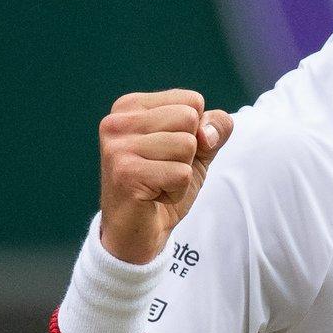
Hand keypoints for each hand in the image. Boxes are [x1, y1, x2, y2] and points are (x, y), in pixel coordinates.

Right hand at [97, 90, 233, 264]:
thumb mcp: (198, 149)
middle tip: (163, 170)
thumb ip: (214, 128)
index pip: (192, 101)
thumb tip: (207, 133)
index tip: (168, 153)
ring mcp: (118, 147)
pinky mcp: (125, 173)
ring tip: (158, 183)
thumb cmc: (164, 184)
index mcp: (131, 106)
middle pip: (189, 119)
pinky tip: (154, 196)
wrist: (139, 231)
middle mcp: (118, 121)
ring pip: (187, 145)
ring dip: (182, 173)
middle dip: (189, 152)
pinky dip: (177, 191)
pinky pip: (181, 174)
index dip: (195, 132)